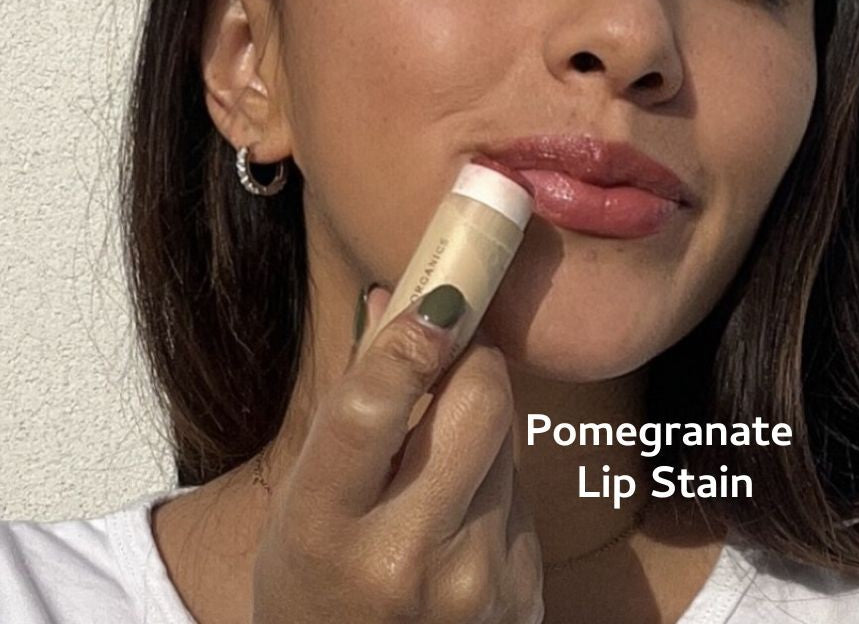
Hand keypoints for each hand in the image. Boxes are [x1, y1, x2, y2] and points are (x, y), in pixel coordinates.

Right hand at [250, 283, 544, 622]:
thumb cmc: (316, 589)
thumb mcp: (304, 502)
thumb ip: (352, 398)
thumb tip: (397, 298)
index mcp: (326, 530)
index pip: (371, 410)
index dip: (410, 341)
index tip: (437, 292)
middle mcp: (408, 559)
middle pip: (479, 404)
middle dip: (472, 360)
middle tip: (451, 348)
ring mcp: (479, 584)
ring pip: (508, 440)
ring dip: (479, 428)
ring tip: (434, 469)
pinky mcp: (527, 593)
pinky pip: (523, 492)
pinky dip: (495, 483)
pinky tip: (459, 522)